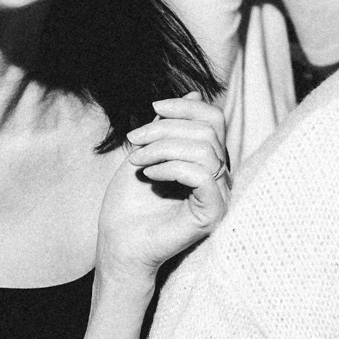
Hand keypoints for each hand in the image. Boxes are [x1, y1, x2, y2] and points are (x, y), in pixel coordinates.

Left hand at [96, 93, 229, 281]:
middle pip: (208, 130)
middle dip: (165, 128)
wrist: (118, 245)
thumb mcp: (146, 152)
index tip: (152, 109)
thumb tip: (195, 93)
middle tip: (133, 143)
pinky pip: (203, 175)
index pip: (213, 119)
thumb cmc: (129, 204)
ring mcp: (219, 196)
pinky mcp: (213, 213)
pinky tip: (150, 175)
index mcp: (206, 160)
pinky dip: (172, 167)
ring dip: (163, 148)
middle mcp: (219, 177)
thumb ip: (169, 127)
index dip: (185, 107)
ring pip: (205, 149)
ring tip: (137, 162)